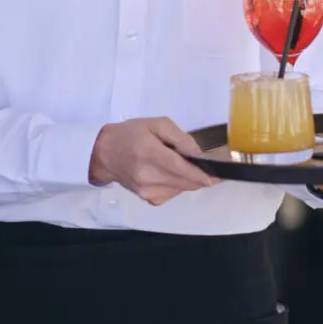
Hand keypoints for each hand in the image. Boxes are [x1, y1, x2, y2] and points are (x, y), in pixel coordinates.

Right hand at [88, 117, 219, 204]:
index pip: (180, 168)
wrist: (104, 154)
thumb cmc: (129, 135)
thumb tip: (198, 153)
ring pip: (182, 189)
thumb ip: (179, 137)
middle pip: (185, 182)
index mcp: (149, 154)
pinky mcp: (149, 199)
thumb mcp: (156, 124)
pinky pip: (174, 193)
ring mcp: (148, 191)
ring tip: (184, 164)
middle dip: (202, 176)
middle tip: (211, 167)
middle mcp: (148, 176)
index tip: (218, 175)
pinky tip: (171, 173)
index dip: (201, 174)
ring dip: (190, 179)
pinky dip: (179, 184)